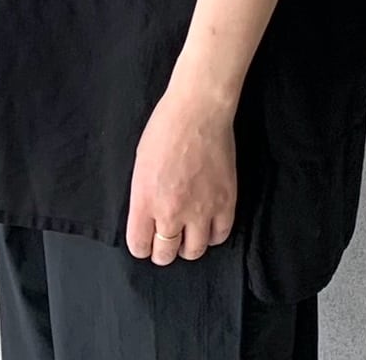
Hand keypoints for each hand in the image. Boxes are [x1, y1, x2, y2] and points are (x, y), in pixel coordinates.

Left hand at [126, 82, 237, 264]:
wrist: (198, 111)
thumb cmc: (164, 129)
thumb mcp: (140, 166)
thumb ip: (143, 197)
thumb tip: (149, 217)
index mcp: (145, 201)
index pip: (140, 245)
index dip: (142, 247)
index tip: (146, 242)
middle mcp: (171, 211)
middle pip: (166, 254)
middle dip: (163, 251)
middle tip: (167, 241)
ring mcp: (201, 209)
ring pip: (195, 250)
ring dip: (189, 247)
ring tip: (189, 235)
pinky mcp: (226, 201)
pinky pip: (221, 234)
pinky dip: (213, 235)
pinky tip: (209, 226)